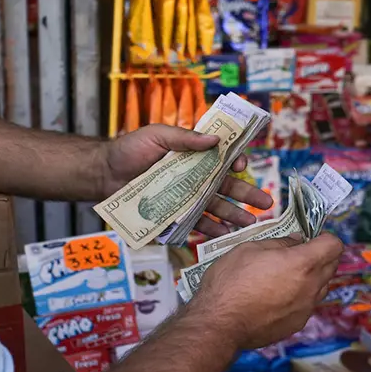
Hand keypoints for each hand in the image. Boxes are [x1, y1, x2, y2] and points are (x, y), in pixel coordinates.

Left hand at [101, 125, 273, 235]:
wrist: (104, 173)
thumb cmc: (130, 149)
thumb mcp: (157, 135)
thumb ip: (186, 138)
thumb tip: (216, 139)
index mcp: (196, 154)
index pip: (224, 158)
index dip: (237, 162)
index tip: (241, 166)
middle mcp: (196, 176)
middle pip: (228, 186)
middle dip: (248, 195)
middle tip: (266, 203)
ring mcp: (187, 197)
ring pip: (217, 207)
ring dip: (234, 216)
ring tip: (250, 225)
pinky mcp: (175, 214)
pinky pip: (196, 223)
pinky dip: (210, 230)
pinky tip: (224, 235)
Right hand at [193, 233, 343, 349]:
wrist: (219, 324)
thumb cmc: (231, 281)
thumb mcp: (250, 249)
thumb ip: (279, 243)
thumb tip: (296, 240)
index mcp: (303, 263)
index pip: (334, 245)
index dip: (324, 238)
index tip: (310, 238)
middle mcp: (311, 287)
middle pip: (332, 266)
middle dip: (321, 256)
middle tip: (298, 254)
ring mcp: (306, 308)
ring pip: (322, 287)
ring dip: (313, 278)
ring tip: (287, 276)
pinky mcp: (297, 324)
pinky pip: (307, 305)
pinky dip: (300, 297)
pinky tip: (277, 297)